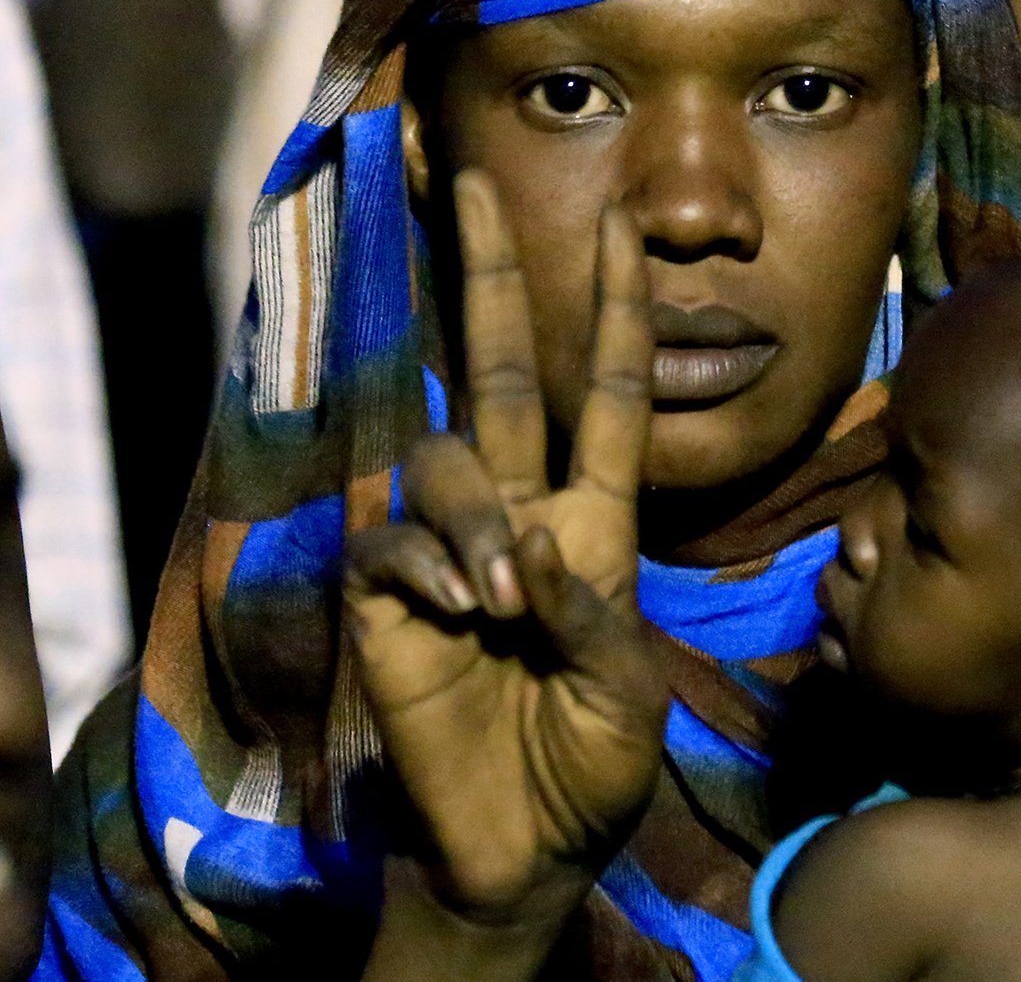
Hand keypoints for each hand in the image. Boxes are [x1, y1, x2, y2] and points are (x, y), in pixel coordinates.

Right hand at [344, 171, 665, 926]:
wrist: (524, 845)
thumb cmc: (593, 762)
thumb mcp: (627, 689)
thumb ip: (588, 611)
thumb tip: (520, 547)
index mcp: (594, 521)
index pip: (606, 394)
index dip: (617, 312)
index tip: (625, 230)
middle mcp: (518, 511)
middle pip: (498, 371)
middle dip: (492, 278)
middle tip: (475, 183)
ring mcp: (448, 546)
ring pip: (444, 461)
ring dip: (471, 519)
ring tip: (498, 601)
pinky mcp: (385, 592)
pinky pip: (392, 540)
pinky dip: (428, 567)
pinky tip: (454, 615)